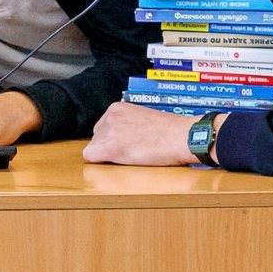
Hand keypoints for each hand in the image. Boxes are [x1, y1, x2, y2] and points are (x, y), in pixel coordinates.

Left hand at [82, 102, 201, 165]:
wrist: (181, 137)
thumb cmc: (171, 132)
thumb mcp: (143, 119)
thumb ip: (127, 124)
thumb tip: (122, 137)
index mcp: (117, 108)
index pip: (102, 128)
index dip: (114, 140)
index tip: (127, 145)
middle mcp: (109, 116)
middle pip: (97, 138)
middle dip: (109, 146)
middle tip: (131, 151)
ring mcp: (108, 131)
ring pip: (95, 148)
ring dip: (109, 156)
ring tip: (132, 156)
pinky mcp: (110, 147)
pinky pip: (90, 157)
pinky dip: (102, 162)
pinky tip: (121, 162)